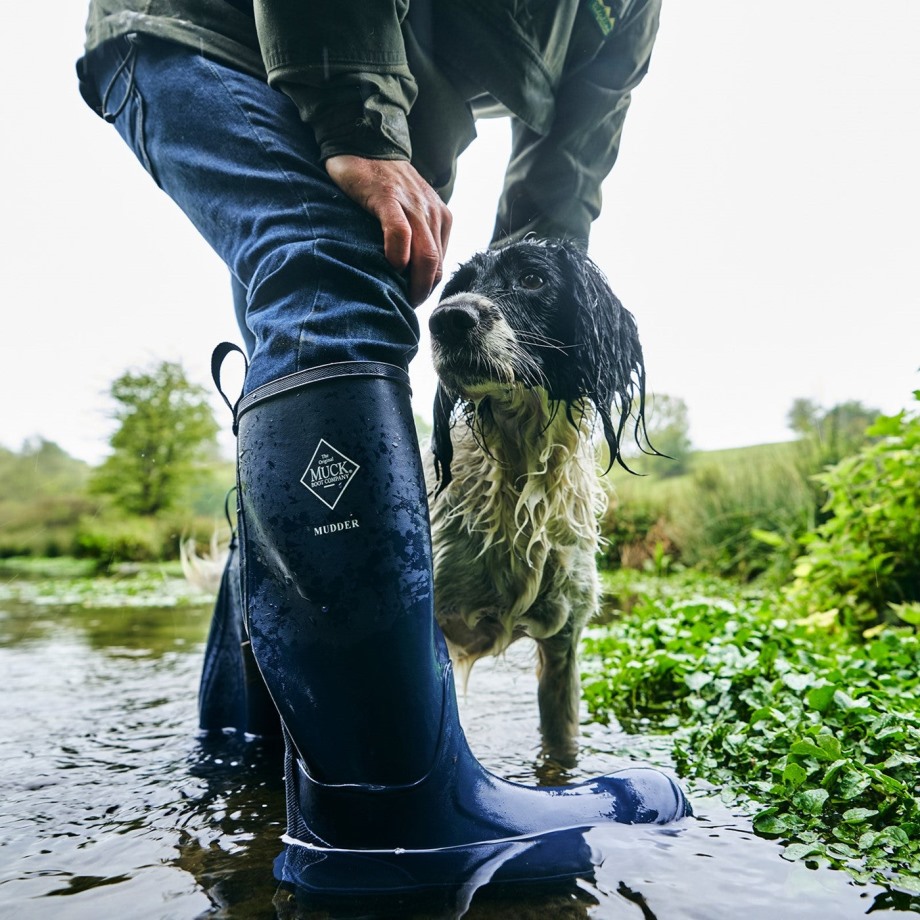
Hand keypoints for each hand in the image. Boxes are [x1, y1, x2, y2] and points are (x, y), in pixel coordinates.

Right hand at [325, 155, 451, 305]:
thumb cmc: (382, 186)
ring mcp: (411, 204)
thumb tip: (410, 274)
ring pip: (424, 252)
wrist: (364, 143)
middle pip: (435, 263)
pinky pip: (400, 230)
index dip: (428, 286)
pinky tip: (392, 264)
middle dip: (423, 290)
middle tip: (406, 306)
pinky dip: (399, 252)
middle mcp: (431, 211)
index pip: (441, 263)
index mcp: (439, 217)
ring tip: (399, 297)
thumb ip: (415, 236)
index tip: (412, 300)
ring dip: (414, 280)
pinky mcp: (388, 197)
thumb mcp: (408, 211)